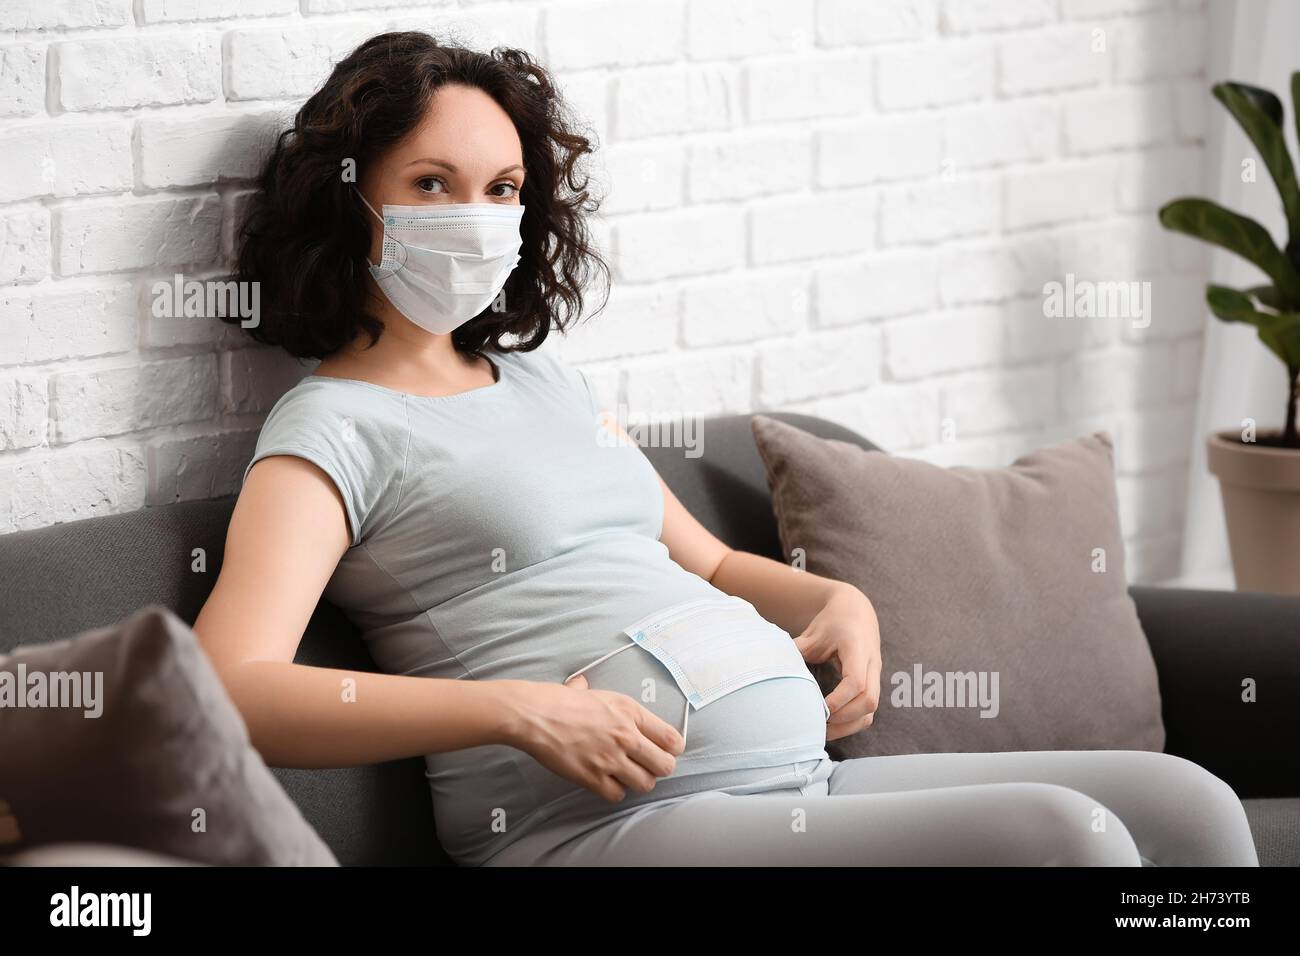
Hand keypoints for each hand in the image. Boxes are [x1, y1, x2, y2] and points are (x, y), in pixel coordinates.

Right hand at [500, 677, 685, 802]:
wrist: (535, 715)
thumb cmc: (558, 700)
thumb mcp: (589, 690)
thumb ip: (596, 694)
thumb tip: (582, 685)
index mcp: (630, 711)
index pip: (671, 738)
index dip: (673, 749)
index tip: (668, 751)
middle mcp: (626, 736)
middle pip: (665, 766)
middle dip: (660, 768)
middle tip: (649, 766)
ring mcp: (611, 759)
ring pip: (645, 784)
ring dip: (638, 781)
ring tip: (627, 775)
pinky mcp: (593, 777)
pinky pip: (618, 795)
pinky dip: (614, 791)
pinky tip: (606, 782)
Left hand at [793, 585, 881, 741]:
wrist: (856, 611)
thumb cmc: (833, 622)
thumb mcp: (813, 632)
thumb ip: (797, 651)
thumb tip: (773, 670)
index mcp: (857, 648)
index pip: (856, 681)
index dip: (839, 700)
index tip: (820, 708)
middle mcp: (872, 663)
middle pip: (869, 701)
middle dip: (844, 718)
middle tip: (818, 724)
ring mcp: (875, 675)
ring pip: (871, 710)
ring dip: (849, 725)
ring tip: (822, 730)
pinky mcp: (873, 684)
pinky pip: (869, 711)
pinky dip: (852, 722)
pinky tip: (832, 725)